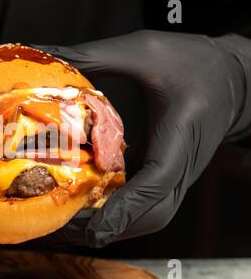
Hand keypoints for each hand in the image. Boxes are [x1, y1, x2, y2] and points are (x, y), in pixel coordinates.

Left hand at [35, 30, 250, 247]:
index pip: (156, 181)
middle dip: (110, 228)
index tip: (92, 228)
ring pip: (151, 217)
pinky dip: (119, 214)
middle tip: (64, 229)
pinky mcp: (169, 174)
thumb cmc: (192, 61)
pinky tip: (88, 208)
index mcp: (181, 133)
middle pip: (153, 214)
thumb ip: (96, 55)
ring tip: (69, 226)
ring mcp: (178, 174)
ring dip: (113, 227)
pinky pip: (147, 205)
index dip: (125, 208)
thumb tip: (49, 54)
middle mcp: (183, 164)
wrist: (229, 76)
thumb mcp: (144, 49)